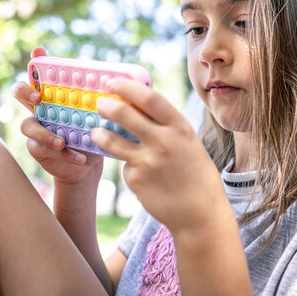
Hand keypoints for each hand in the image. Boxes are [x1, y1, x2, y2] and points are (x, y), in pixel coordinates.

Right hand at [12, 47, 103, 184]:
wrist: (90, 163)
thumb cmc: (93, 132)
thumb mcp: (98, 114)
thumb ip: (100, 99)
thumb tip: (118, 82)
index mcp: (54, 95)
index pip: (41, 72)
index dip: (36, 60)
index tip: (38, 51)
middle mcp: (40, 108)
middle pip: (20, 92)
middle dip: (25, 91)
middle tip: (38, 98)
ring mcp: (36, 128)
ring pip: (27, 125)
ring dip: (45, 133)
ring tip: (62, 141)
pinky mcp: (37, 148)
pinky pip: (41, 149)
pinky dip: (63, 155)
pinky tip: (81, 158)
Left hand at [91, 78, 228, 234]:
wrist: (199, 214)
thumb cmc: (195, 173)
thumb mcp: (187, 142)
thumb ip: (165, 125)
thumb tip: (137, 104)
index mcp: (179, 128)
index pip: (149, 98)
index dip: (127, 87)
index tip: (113, 82)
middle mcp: (163, 142)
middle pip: (124, 114)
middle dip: (107, 105)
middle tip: (99, 103)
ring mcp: (147, 162)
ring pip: (112, 141)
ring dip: (100, 133)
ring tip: (96, 132)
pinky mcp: (135, 180)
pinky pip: (125, 166)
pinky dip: (128, 166)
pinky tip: (143, 176)